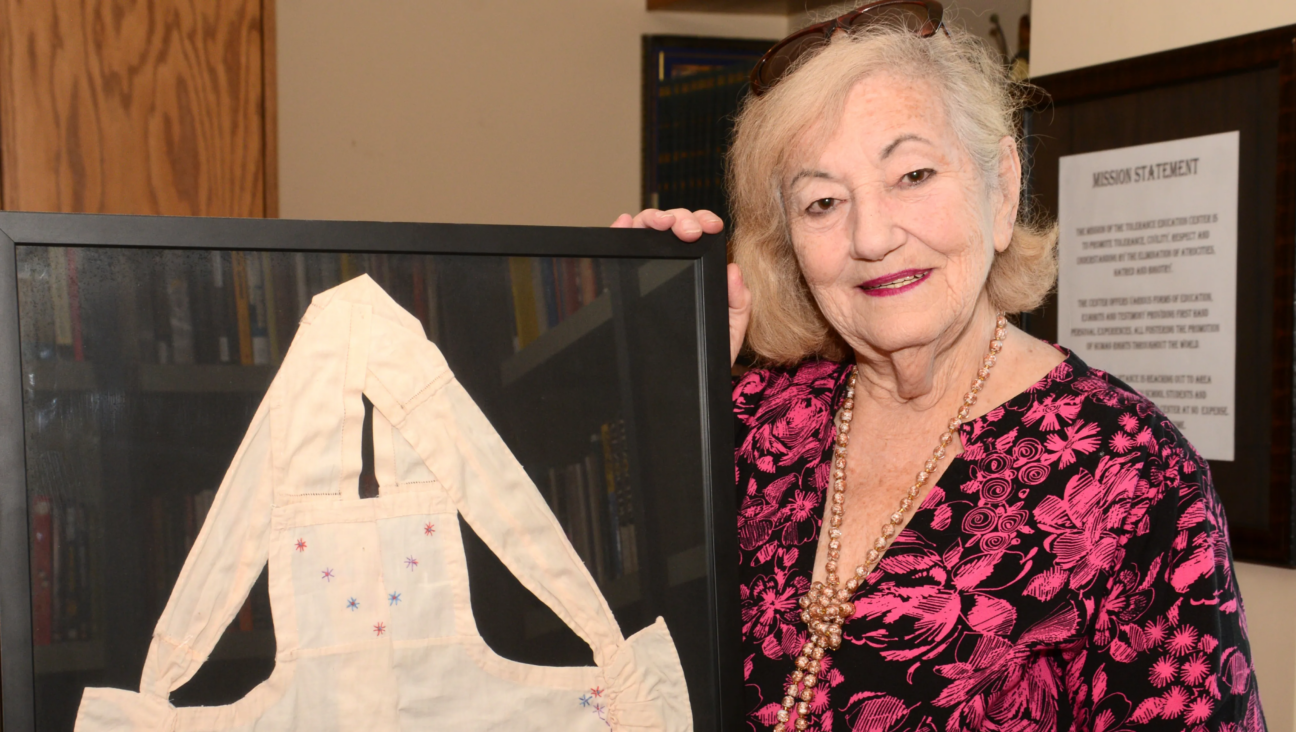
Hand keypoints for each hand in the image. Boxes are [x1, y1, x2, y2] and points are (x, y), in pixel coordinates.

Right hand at [612, 209, 748, 365]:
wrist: (674, 388)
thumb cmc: (701, 357)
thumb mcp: (728, 331)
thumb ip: (738, 303)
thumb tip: (734, 270)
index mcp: (698, 271)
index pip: (699, 234)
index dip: (703, 221)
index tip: (711, 227)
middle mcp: (672, 266)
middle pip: (671, 226)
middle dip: (680, 218)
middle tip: (690, 232)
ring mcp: (646, 270)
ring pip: (646, 230)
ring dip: (654, 218)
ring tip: (663, 224)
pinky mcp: (623, 281)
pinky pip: (619, 248)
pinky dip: (620, 229)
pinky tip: (625, 223)